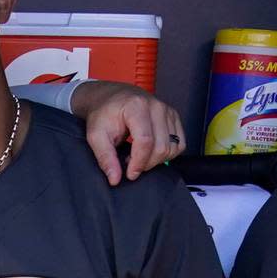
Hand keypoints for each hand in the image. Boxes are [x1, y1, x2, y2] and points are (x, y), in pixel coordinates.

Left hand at [71, 81, 185, 185]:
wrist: (110, 98)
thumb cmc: (103, 114)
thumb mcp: (95, 135)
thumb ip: (105, 157)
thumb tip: (115, 179)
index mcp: (136, 107)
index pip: (145, 141)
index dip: (139, 162)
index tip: (129, 173)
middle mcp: (156, 106)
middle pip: (161, 146)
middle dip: (146, 163)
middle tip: (130, 163)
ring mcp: (168, 110)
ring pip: (173, 147)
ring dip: (157, 159)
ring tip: (138, 156)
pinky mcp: (174, 117)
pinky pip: (180, 143)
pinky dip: (168, 153)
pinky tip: (151, 151)